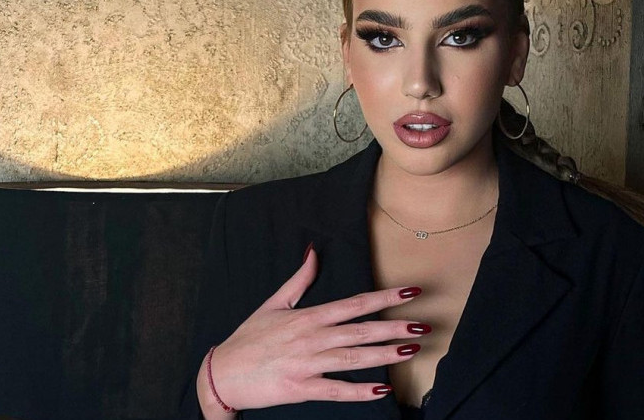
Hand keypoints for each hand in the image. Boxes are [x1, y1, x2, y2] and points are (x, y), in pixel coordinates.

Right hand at [196, 245, 428, 412]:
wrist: (222, 374)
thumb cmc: (248, 339)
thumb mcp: (272, 304)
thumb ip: (299, 280)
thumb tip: (313, 252)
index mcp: (306, 317)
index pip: (352, 304)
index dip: (382, 297)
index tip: (408, 292)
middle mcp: (310, 339)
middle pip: (359, 331)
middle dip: (392, 327)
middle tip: (421, 324)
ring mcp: (306, 365)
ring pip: (352, 358)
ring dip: (384, 354)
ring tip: (411, 350)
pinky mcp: (301, 390)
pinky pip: (335, 390)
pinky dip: (359, 391)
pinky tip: (382, 389)